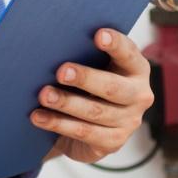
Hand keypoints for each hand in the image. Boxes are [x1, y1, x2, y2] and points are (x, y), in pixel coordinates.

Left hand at [32, 28, 153, 163]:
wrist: (86, 124)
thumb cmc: (87, 84)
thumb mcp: (92, 66)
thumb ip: (84, 54)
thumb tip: (53, 44)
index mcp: (136, 69)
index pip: (128, 53)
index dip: (115, 44)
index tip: (98, 35)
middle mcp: (138, 95)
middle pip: (112, 87)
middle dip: (85, 78)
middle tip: (61, 72)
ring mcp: (128, 122)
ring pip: (95, 112)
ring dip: (66, 103)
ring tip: (44, 95)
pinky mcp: (113, 142)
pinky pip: (84, 133)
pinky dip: (59, 124)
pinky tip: (39, 117)